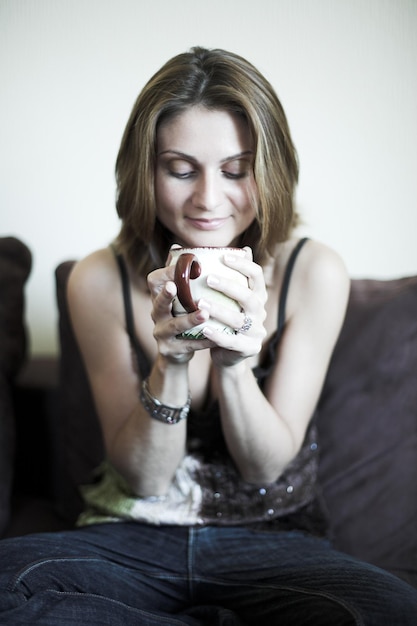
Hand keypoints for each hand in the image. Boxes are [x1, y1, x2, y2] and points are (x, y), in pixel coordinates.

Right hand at [147, 262, 211, 363]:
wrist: (176, 352)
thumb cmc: (181, 316)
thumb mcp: (178, 297)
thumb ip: (178, 274)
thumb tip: (178, 245)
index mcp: (159, 298)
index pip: (153, 281)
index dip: (163, 273)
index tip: (178, 265)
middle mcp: (156, 314)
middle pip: (157, 303)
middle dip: (165, 295)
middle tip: (174, 286)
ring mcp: (161, 334)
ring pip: (174, 326)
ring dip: (189, 319)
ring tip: (204, 313)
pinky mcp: (171, 350)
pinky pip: (188, 345)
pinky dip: (203, 341)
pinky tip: (217, 337)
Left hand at [198, 247, 266, 367]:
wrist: (228, 354)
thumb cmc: (224, 319)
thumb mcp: (227, 298)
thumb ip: (226, 275)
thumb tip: (224, 247)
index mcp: (256, 296)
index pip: (257, 276)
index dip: (243, 265)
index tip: (224, 257)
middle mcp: (259, 312)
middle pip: (250, 297)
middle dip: (230, 286)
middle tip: (208, 278)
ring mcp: (256, 332)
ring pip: (239, 320)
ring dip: (220, 310)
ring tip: (200, 303)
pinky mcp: (249, 349)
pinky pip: (233, 342)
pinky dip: (218, 335)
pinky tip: (204, 328)